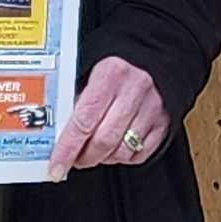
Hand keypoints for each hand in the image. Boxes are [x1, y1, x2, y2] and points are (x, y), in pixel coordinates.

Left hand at [46, 56, 169, 179]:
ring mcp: (152, 106)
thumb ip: (78, 102)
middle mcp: (134, 89)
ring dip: (104, 158)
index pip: (83, 121)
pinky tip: (117, 146)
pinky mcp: (164, 120)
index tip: (56, 167)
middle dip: (84, 158)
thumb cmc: (116, 68)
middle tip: (75, 159)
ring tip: (96, 150)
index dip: (67, 149)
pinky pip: (141, 154)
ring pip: (122, 151)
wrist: (152, 54)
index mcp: (110, 74)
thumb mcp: (93, 74)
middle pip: (103, 140)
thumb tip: (59, 138)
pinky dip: (125, 157)